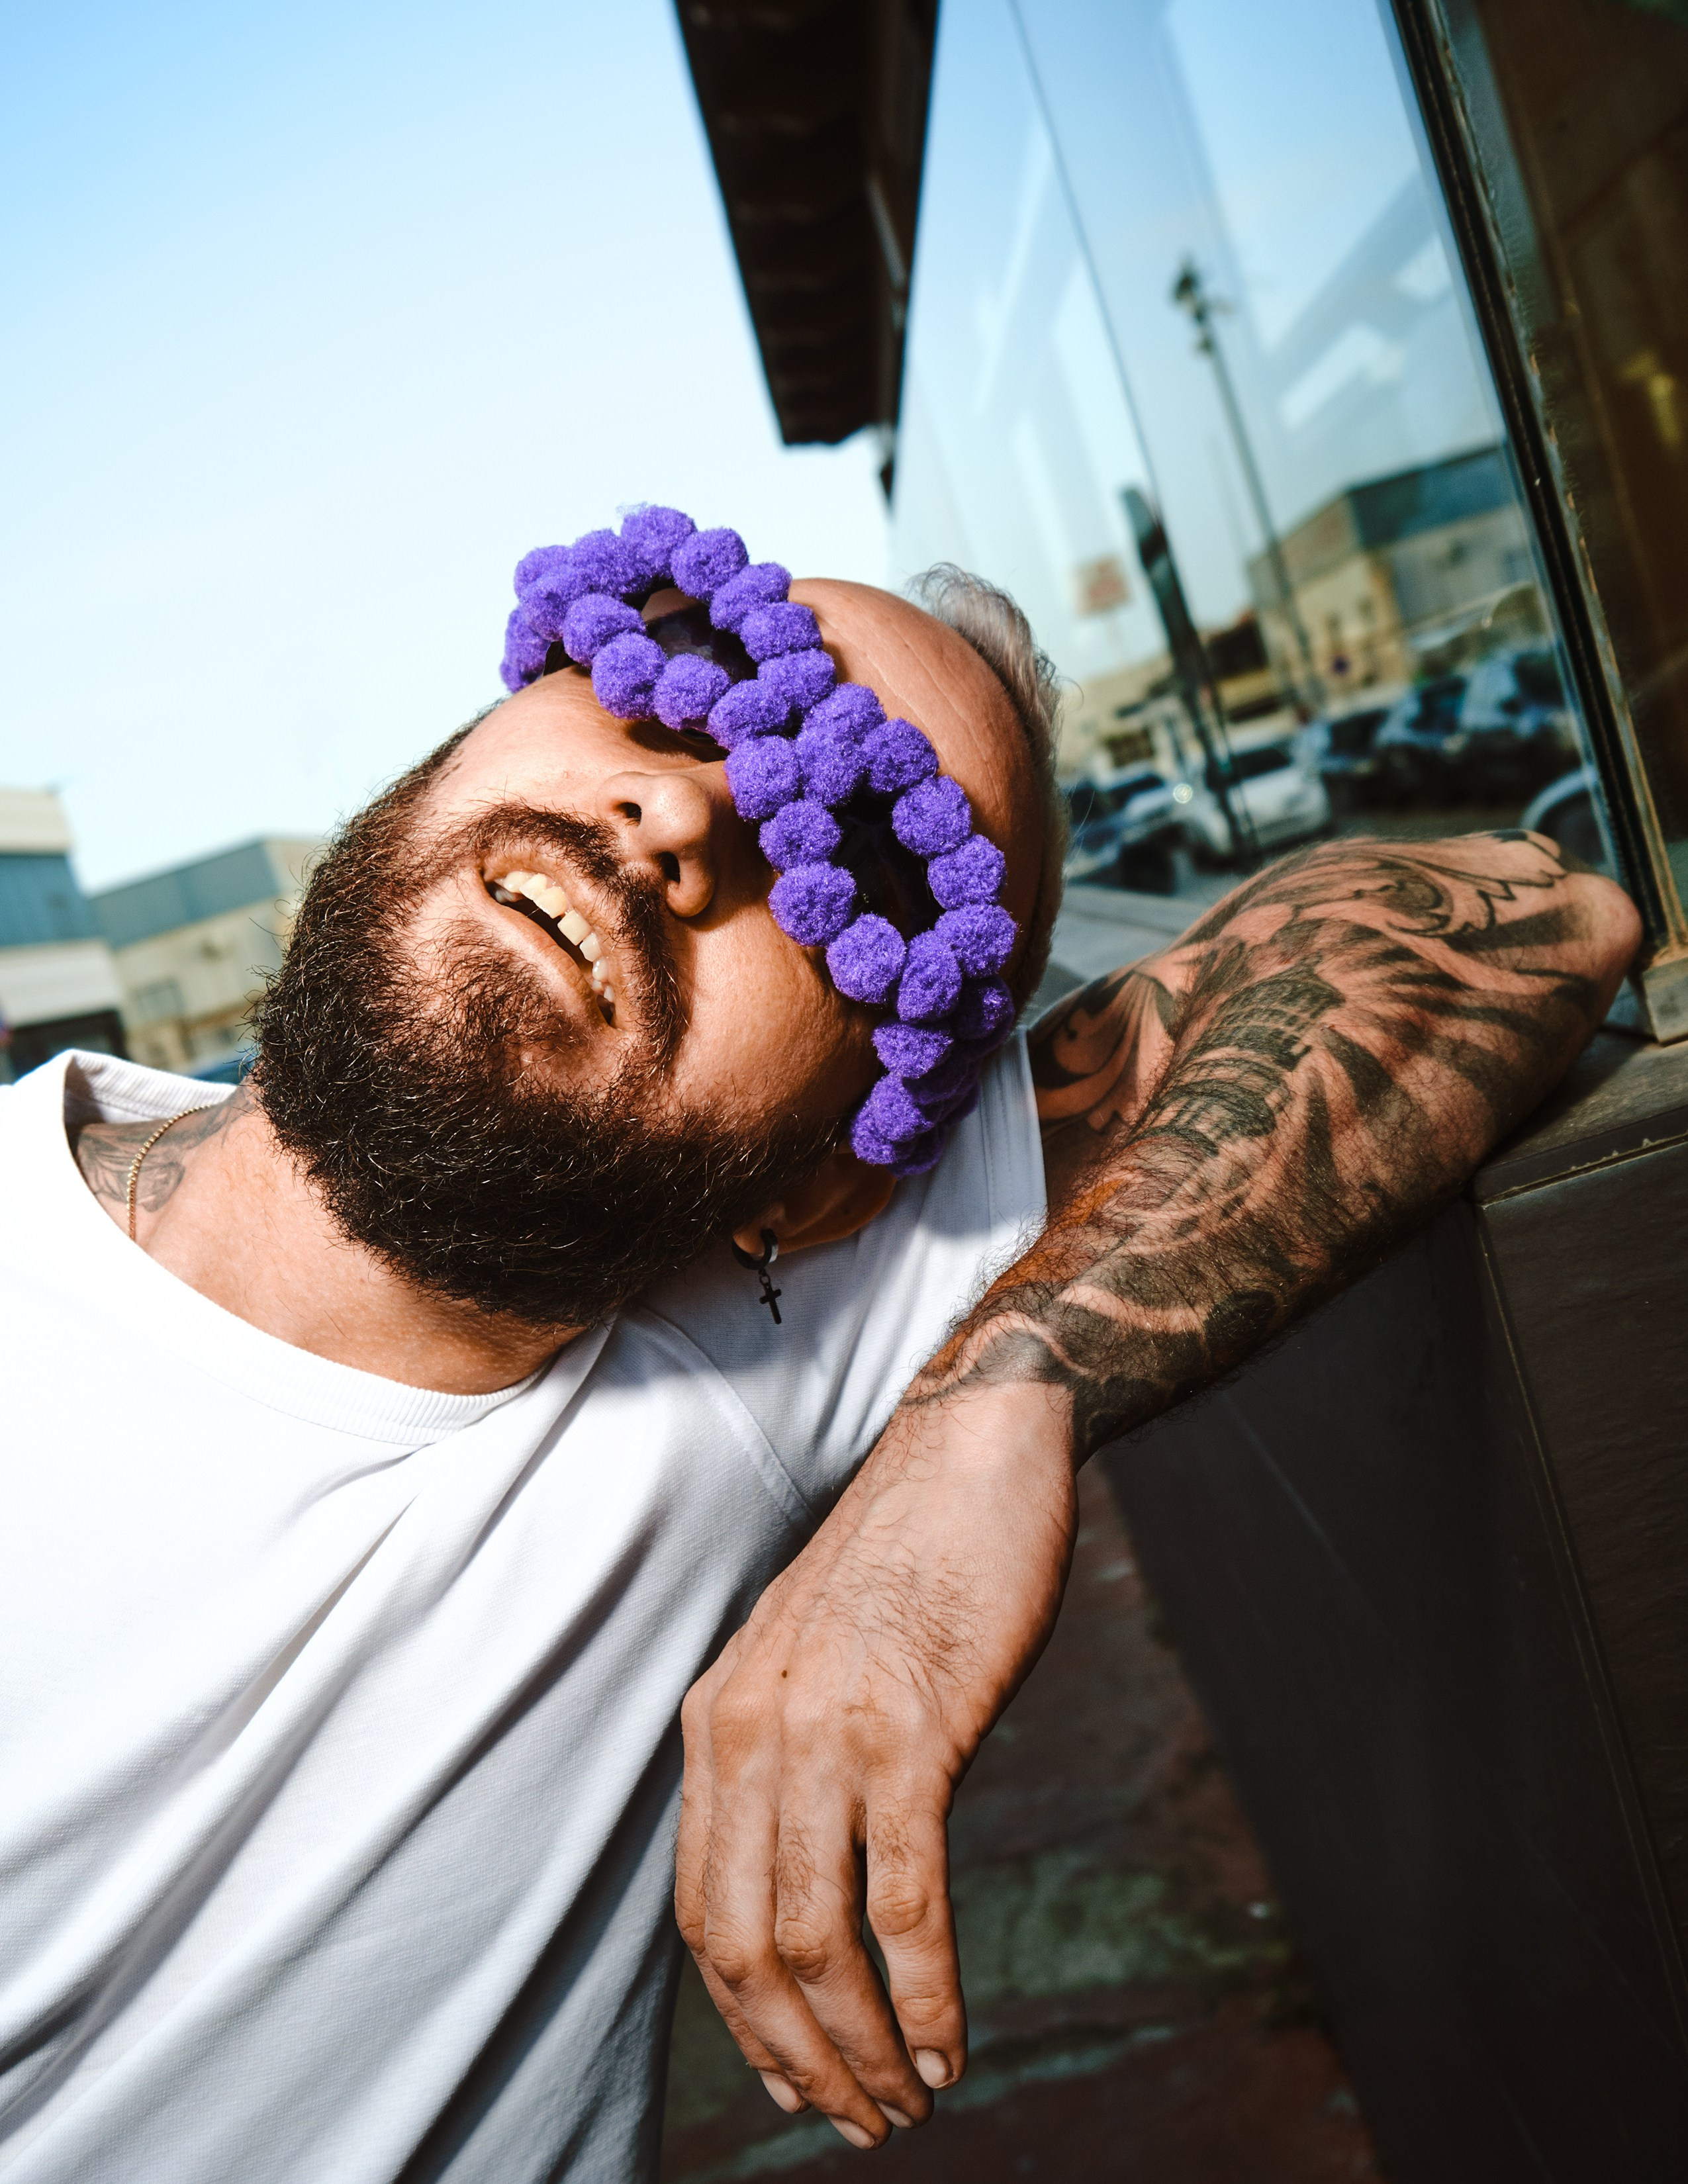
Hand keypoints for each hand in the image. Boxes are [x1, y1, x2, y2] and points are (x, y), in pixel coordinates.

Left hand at [675, 1381, 1075, 2148]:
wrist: (972, 1451)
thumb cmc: (907, 1556)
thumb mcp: (809, 1655)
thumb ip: (789, 1748)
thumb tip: (812, 1861)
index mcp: (717, 1720)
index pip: (701, 1910)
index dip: (744, 2018)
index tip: (796, 2076)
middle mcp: (750, 1734)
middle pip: (745, 1948)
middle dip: (798, 2059)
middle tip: (857, 2121)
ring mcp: (826, 1734)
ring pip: (816, 1943)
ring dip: (863, 2048)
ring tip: (908, 2102)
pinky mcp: (911, 1732)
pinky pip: (904, 1903)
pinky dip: (925, 1994)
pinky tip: (952, 2043)